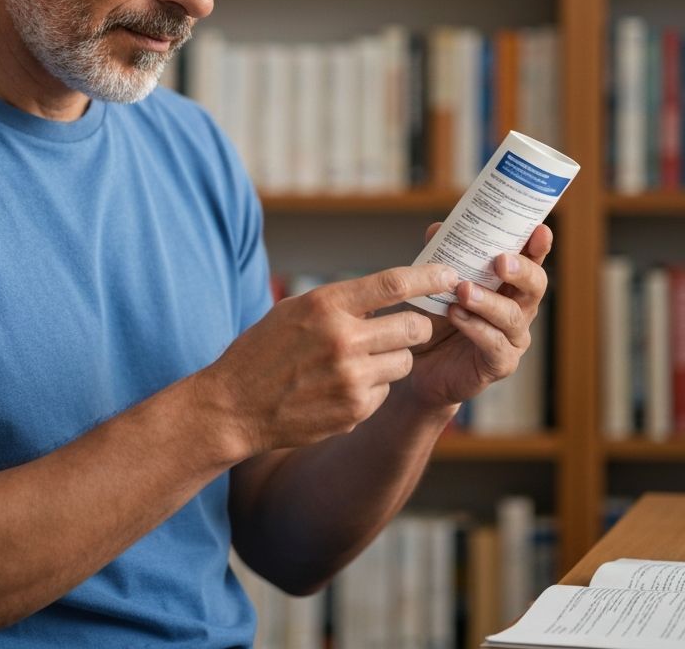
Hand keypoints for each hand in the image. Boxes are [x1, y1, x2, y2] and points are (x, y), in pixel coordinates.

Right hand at [203, 264, 457, 457]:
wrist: (234, 405)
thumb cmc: (263, 351)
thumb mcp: (295, 311)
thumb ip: (340, 303)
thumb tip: (388, 294)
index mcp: (326, 305)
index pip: (395, 284)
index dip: (430, 277)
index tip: (451, 274)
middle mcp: (343, 339)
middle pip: (414, 327)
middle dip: (417, 326)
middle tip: (406, 326)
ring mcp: (351, 378)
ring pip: (404, 362)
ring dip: (392, 359)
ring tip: (358, 360)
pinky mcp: (354, 411)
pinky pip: (385, 391)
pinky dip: (372, 387)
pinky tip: (340, 387)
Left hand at [399, 223, 552, 410]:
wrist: (419, 364)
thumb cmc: (435, 318)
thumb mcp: (435, 283)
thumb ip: (440, 255)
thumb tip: (438, 228)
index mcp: (508, 285)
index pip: (529, 260)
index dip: (537, 245)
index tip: (539, 229)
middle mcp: (517, 309)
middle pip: (535, 286)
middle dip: (522, 271)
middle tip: (500, 261)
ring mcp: (511, 338)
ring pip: (513, 316)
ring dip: (489, 301)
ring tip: (464, 290)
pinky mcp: (499, 363)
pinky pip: (494, 344)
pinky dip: (475, 327)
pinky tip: (456, 315)